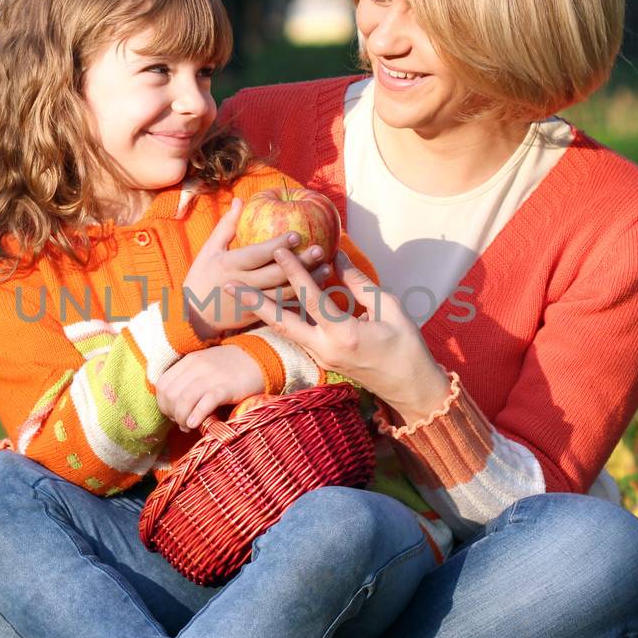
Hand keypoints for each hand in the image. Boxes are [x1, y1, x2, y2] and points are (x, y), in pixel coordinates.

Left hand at [155, 345, 266, 430]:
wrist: (259, 360)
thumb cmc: (231, 368)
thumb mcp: (204, 367)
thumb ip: (188, 380)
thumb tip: (174, 407)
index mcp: (188, 361)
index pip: (162, 384)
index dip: (162, 403)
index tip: (172, 414)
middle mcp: (196, 367)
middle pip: (170, 394)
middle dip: (171, 413)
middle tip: (181, 422)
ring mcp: (211, 376)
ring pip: (184, 400)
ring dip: (182, 418)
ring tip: (188, 426)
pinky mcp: (226, 387)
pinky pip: (205, 403)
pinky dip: (196, 416)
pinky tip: (196, 424)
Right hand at [182, 198, 333, 338]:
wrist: (192, 316)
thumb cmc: (200, 278)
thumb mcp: (209, 250)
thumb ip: (226, 226)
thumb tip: (242, 200)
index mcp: (229, 265)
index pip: (257, 254)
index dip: (278, 245)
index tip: (297, 235)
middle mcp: (241, 284)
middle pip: (276, 274)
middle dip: (300, 263)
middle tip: (320, 250)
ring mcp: (250, 303)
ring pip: (283, 293)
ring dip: (306, 282)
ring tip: (326, 269)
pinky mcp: (256, 316)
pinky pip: (281, 308)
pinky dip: (300, 299)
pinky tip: (316, 289)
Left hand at [232, 252, 452, 424]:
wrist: (410, 388)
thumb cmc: (407, 346)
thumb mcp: (390, 309)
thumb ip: (360, 284)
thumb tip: (337, 258)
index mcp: (344, 335)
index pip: (311, 298)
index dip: (294, 271)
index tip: (278, 249)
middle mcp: (325, 349)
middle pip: (280, 323)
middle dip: (253, 303)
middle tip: (227, 285)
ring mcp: (321, 358)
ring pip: (285, 331)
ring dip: (262, 311)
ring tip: (238, 295)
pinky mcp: (322, 361)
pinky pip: (297, 336)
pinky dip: (283, 319)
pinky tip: (270, 306)